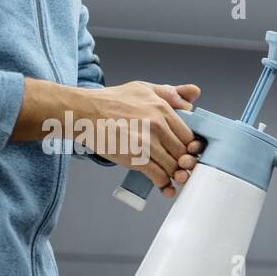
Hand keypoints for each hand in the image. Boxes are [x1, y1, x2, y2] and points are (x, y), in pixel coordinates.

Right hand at [14, 78, 205, 198]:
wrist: (82, 112)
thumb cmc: (111, 101)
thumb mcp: (143, 88)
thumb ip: (170, 93)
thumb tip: (194, 94)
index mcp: (162, 109)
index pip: (189, 135)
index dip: (191, 148)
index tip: (188, 153)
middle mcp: (157, 125)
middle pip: (184, 153)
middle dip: (185, 163)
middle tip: (183, 169)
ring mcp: (146, 143)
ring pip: (173, 166)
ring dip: (176, 175)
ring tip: (174, 177)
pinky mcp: (134, 158)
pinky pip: (159, 176)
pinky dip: (164, 184)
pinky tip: (165, 187)